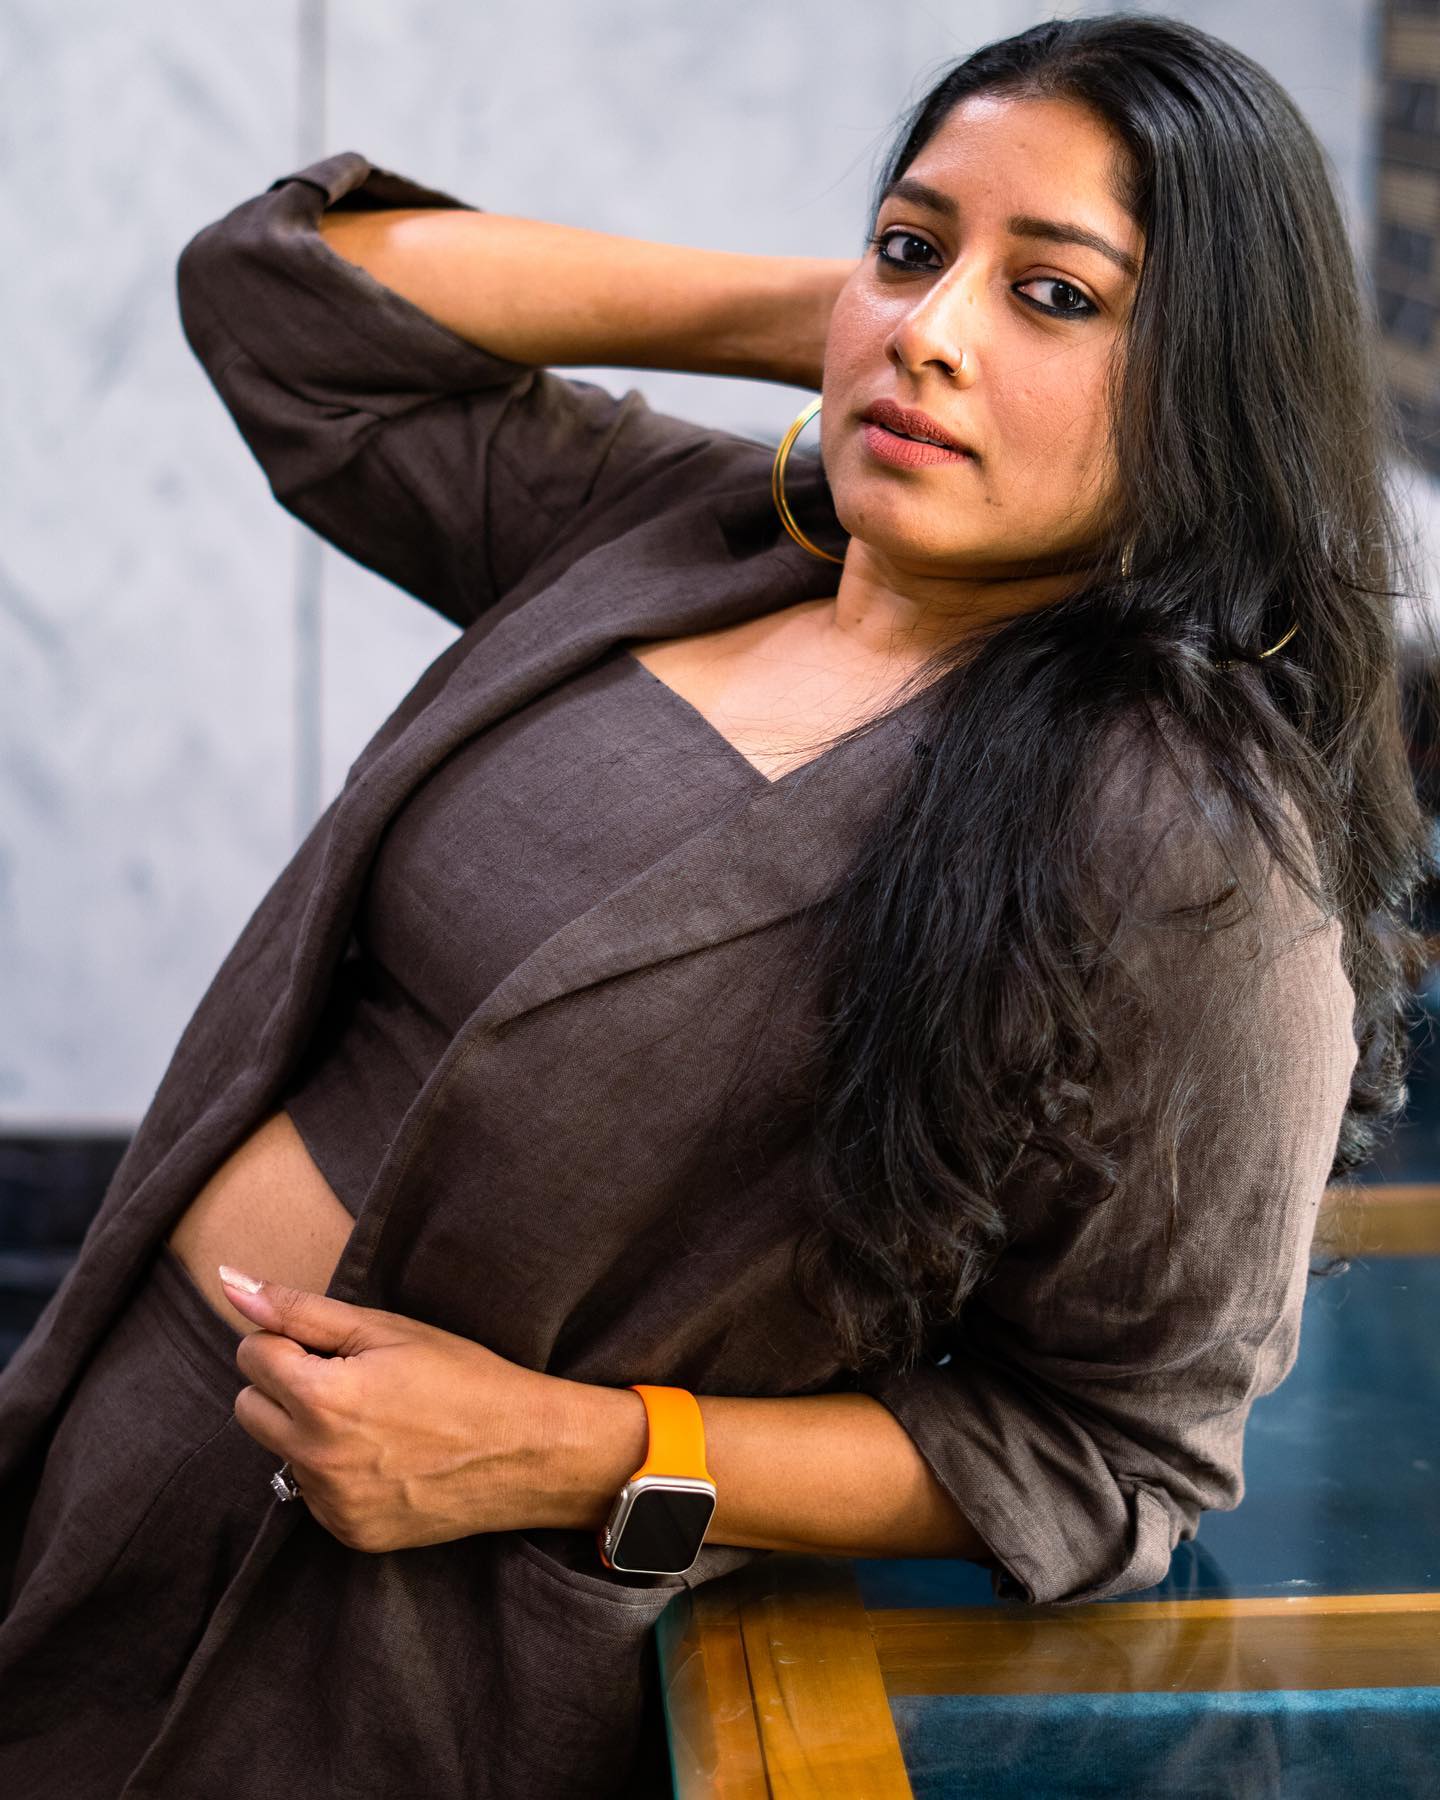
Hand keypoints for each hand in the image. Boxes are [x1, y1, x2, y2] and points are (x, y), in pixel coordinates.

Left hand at [217, 1265, 570, 1551]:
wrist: (526, 1451)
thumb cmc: (462, 1377)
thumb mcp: (387, 1329)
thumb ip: (301, 1310)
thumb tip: (233, 1285)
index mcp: (322, 1398)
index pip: (252, 1354)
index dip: (292, 1341)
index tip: (338, 1347)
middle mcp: (315, 1459)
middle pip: (248, 1407)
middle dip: (285, 1385)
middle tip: (350, 1379)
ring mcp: (331, 1505)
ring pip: (280, 1451)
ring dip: (308, 1430)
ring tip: (375, 1421)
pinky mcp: (349, 1534)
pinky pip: (312, 1493)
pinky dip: (336, 1472)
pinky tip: (386, 1458)